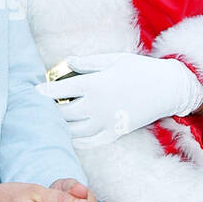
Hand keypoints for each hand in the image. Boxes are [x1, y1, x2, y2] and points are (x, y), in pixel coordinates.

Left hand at [35, 52, 202, 148]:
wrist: (167, 88)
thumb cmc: (140, 69)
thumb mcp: (114, 60)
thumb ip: (88, 63)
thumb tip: (68, 62)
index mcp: (95, 84)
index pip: (62, 90)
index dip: (46, 91)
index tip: (35, 91)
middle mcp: (98, 105)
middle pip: (64, 112)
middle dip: (52, 110)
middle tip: (45, 106)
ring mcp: (107, 121)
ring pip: (75, 129)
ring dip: (63, 126)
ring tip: (57, 119)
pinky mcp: (116, 131)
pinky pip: (91, 141)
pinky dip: (78, 140)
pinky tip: (71, 135)